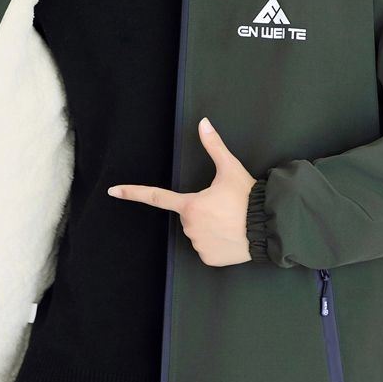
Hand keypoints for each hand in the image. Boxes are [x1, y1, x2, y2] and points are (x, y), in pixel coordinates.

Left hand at [107, 117, 255, 265]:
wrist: (269, 226)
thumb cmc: (248, 198)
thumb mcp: (230, 169)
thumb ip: (214, 146)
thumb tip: (203, 123)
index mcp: (191, 205)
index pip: (156, 197)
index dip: (133, 193)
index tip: (113, 191)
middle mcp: (190, 226)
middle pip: (189, 216)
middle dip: (202, 211)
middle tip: (225, 208)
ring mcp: (199, 244)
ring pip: (198, 233)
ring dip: (210, 228)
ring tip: (232, 223)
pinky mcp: (209, 258)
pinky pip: (207, 249)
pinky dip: (217, 244)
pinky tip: (232, 237)